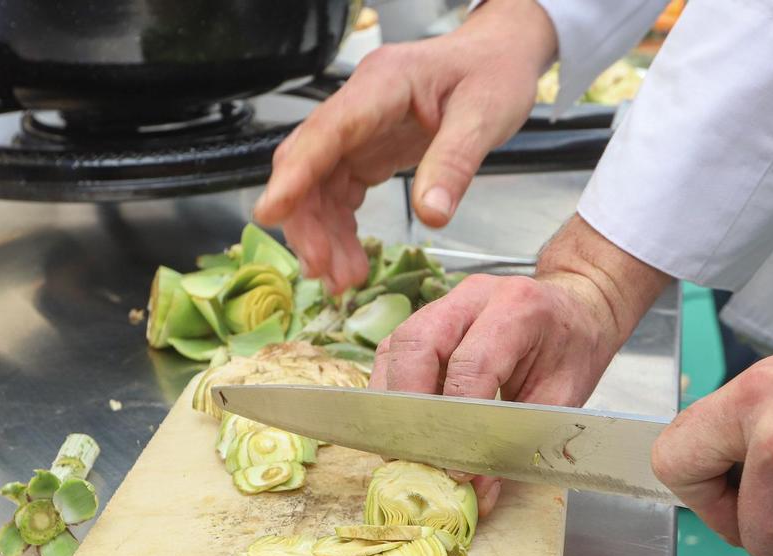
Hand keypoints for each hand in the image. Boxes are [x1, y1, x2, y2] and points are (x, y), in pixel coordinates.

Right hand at [252, 0, 556, 293]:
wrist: (501, 58)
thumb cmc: (494, 74)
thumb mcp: (485, 116)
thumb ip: (455, 164)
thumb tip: (431, 215)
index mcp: (384, 85)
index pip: (327, 131)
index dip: (295, 174)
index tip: (271, 213)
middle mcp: (359, 105)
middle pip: (310, 163)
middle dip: (307, 221)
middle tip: (324, 271)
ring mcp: (359, 130)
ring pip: (319, 186)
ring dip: (324, 236)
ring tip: (343, 280)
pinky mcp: (367, 152)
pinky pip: (339, 194)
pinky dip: (340, 230)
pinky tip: (350, 260)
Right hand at [371, 214, 671, 513]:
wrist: (575, 311)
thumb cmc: (572, 351)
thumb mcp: (560, 400)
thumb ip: (519, 442)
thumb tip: (477, 493)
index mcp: (518, 308)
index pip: (472, 365)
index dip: (456, 420)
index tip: (455, 466)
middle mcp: (474, 296)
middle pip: (419, 343)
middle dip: (408, 405)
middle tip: (413, 455)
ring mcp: (446, 302)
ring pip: (398, 346)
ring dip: (393, 400)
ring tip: (402, 445)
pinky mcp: (427, 318)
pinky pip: (395, 351)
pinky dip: (393, 390)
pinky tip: (405, 424)